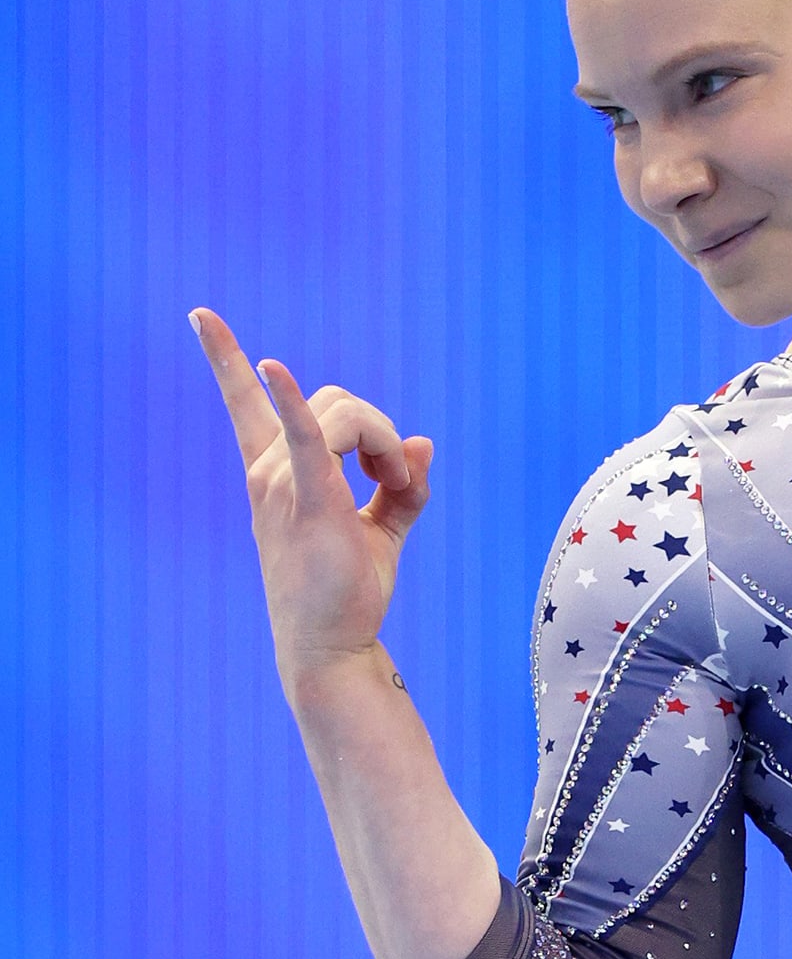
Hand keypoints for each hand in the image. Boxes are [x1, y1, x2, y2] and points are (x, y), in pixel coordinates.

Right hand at [190, 307, 436, 692]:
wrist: (334, 644)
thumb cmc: (350, 587)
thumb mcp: (384, 524)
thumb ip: (403, 481)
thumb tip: (422, 441)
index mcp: (278, 472)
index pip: (246, 404)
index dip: (225, 357)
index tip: (200, 314)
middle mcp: (268, 471)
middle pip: (336, 400)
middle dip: (380, 428)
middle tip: (397, 479)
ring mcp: (280, 483)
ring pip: (346, 413)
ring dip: (386, 443)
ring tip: (394, 486)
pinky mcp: (305, 498)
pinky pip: (304, 434)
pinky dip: (292, 401)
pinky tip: (273, 368)